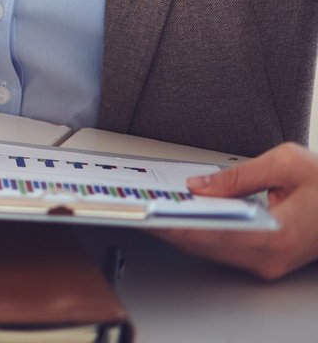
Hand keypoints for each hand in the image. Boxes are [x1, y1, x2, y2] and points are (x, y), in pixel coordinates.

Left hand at [161, 143, 317, 279]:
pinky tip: (184, 215)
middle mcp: (271, 257)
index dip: (177, 224)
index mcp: (277, 234)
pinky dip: (202, 233)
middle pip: (206, 247)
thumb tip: (200, 185)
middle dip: (171, 226)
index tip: (150, 213)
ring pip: (212, 251)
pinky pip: (225, 250)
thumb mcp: (286, 163)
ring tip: (156, 206)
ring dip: (184, 231)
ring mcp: (270, 264)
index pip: (213, 234)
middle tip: (141, 206)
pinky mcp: (268, 260)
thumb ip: (239, 175)